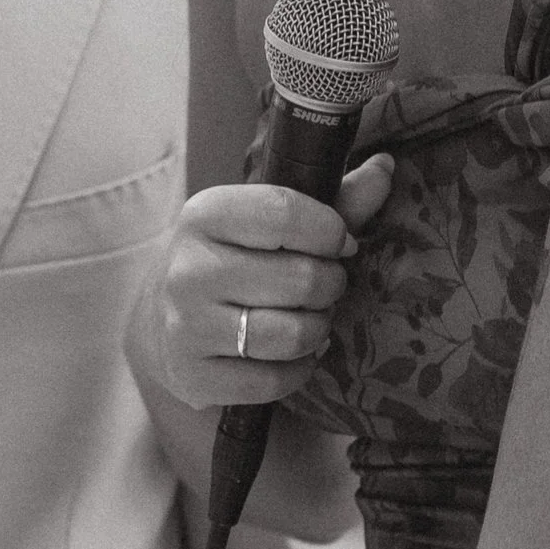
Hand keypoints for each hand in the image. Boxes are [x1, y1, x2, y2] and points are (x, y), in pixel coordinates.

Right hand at [147, 154, 394, 412]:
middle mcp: (188, 268)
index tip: (340, 242)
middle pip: (301, 278)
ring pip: (292, 334)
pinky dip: (297, 370)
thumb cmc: (232, 260)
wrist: (163, 322)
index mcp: (205, 215)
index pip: (285, 213)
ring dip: (318, 328)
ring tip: (310, 318)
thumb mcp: (268, 221)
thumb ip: (333, 197)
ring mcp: (186, 326)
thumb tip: (386, 167)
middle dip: (331, 284)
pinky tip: (290, 354)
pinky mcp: (193, 375)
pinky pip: (274, 381)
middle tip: (325, 285)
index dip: (331, 230)